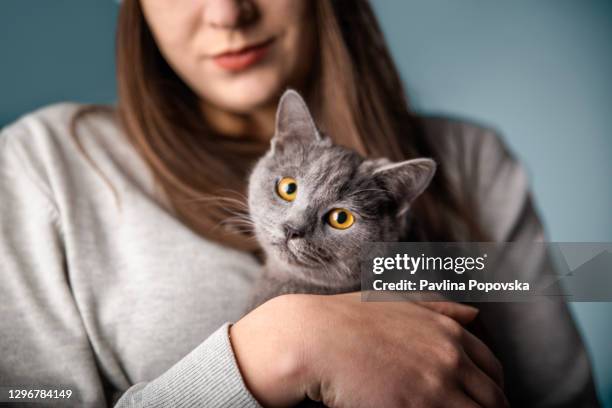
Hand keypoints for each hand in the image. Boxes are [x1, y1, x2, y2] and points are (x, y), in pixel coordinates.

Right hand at [230, 293, 507, 407]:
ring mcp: (437, 386)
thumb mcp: (398, 302)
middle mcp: (451, 358)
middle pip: (493, 399)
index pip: (493, 371)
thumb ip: (439, 308)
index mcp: (450, 333)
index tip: (480, 402)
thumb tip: (474, 315)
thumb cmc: (350, 319)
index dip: (490, 390)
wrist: (314, 338)